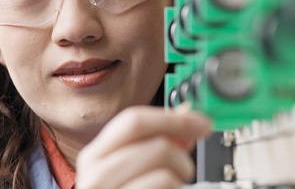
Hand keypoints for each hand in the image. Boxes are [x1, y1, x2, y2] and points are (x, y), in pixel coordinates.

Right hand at [76, 106, 211, 188]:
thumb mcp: (133, 166)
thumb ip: (157, 139)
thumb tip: (186, 113)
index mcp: (95, 155)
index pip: (134, 121)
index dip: (173, 118)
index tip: (200, 122)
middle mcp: (96, 177)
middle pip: (157, 145)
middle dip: (182, 153)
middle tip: (186, 165)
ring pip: (166, 172)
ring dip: (180, 177)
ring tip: (172, 186)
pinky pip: (166, 187)